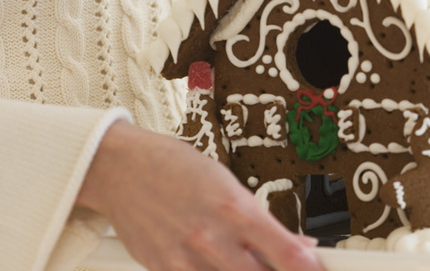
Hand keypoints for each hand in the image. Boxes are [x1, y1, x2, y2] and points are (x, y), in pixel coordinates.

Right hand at [77, 120, 324, 270]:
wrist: (121, 168)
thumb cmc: (176, 168)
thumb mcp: (229, 184)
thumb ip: (262, 223)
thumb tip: (298, 247)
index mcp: (236, 208)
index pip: (284, 252)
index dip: (307, 268)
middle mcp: (212, 237)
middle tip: (286, 266)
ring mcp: (185, 259)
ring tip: (243, 256)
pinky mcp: (163, 269)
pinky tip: (216, 262)